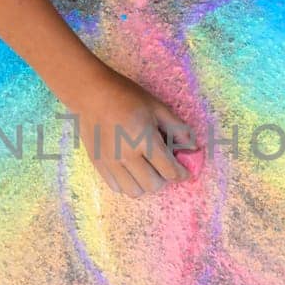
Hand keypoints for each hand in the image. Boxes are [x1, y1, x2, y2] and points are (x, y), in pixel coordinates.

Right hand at [65, 69, 192, 196]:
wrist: (91, 94)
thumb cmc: (127, 96)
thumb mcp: (157, 108)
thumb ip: (177, 129)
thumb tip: (193, 148)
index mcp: (144, 139)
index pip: (169, 170)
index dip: (182, 174)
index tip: (185, 171)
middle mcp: (126, 155)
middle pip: (153, 185)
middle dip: (164, 178)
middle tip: (164, 166)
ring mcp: (110, 162)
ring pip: (134, 191)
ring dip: (145, 184)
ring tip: (146, 168)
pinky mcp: (98, 164)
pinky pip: (117, 187)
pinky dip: (128, 183)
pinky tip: (131, 169)